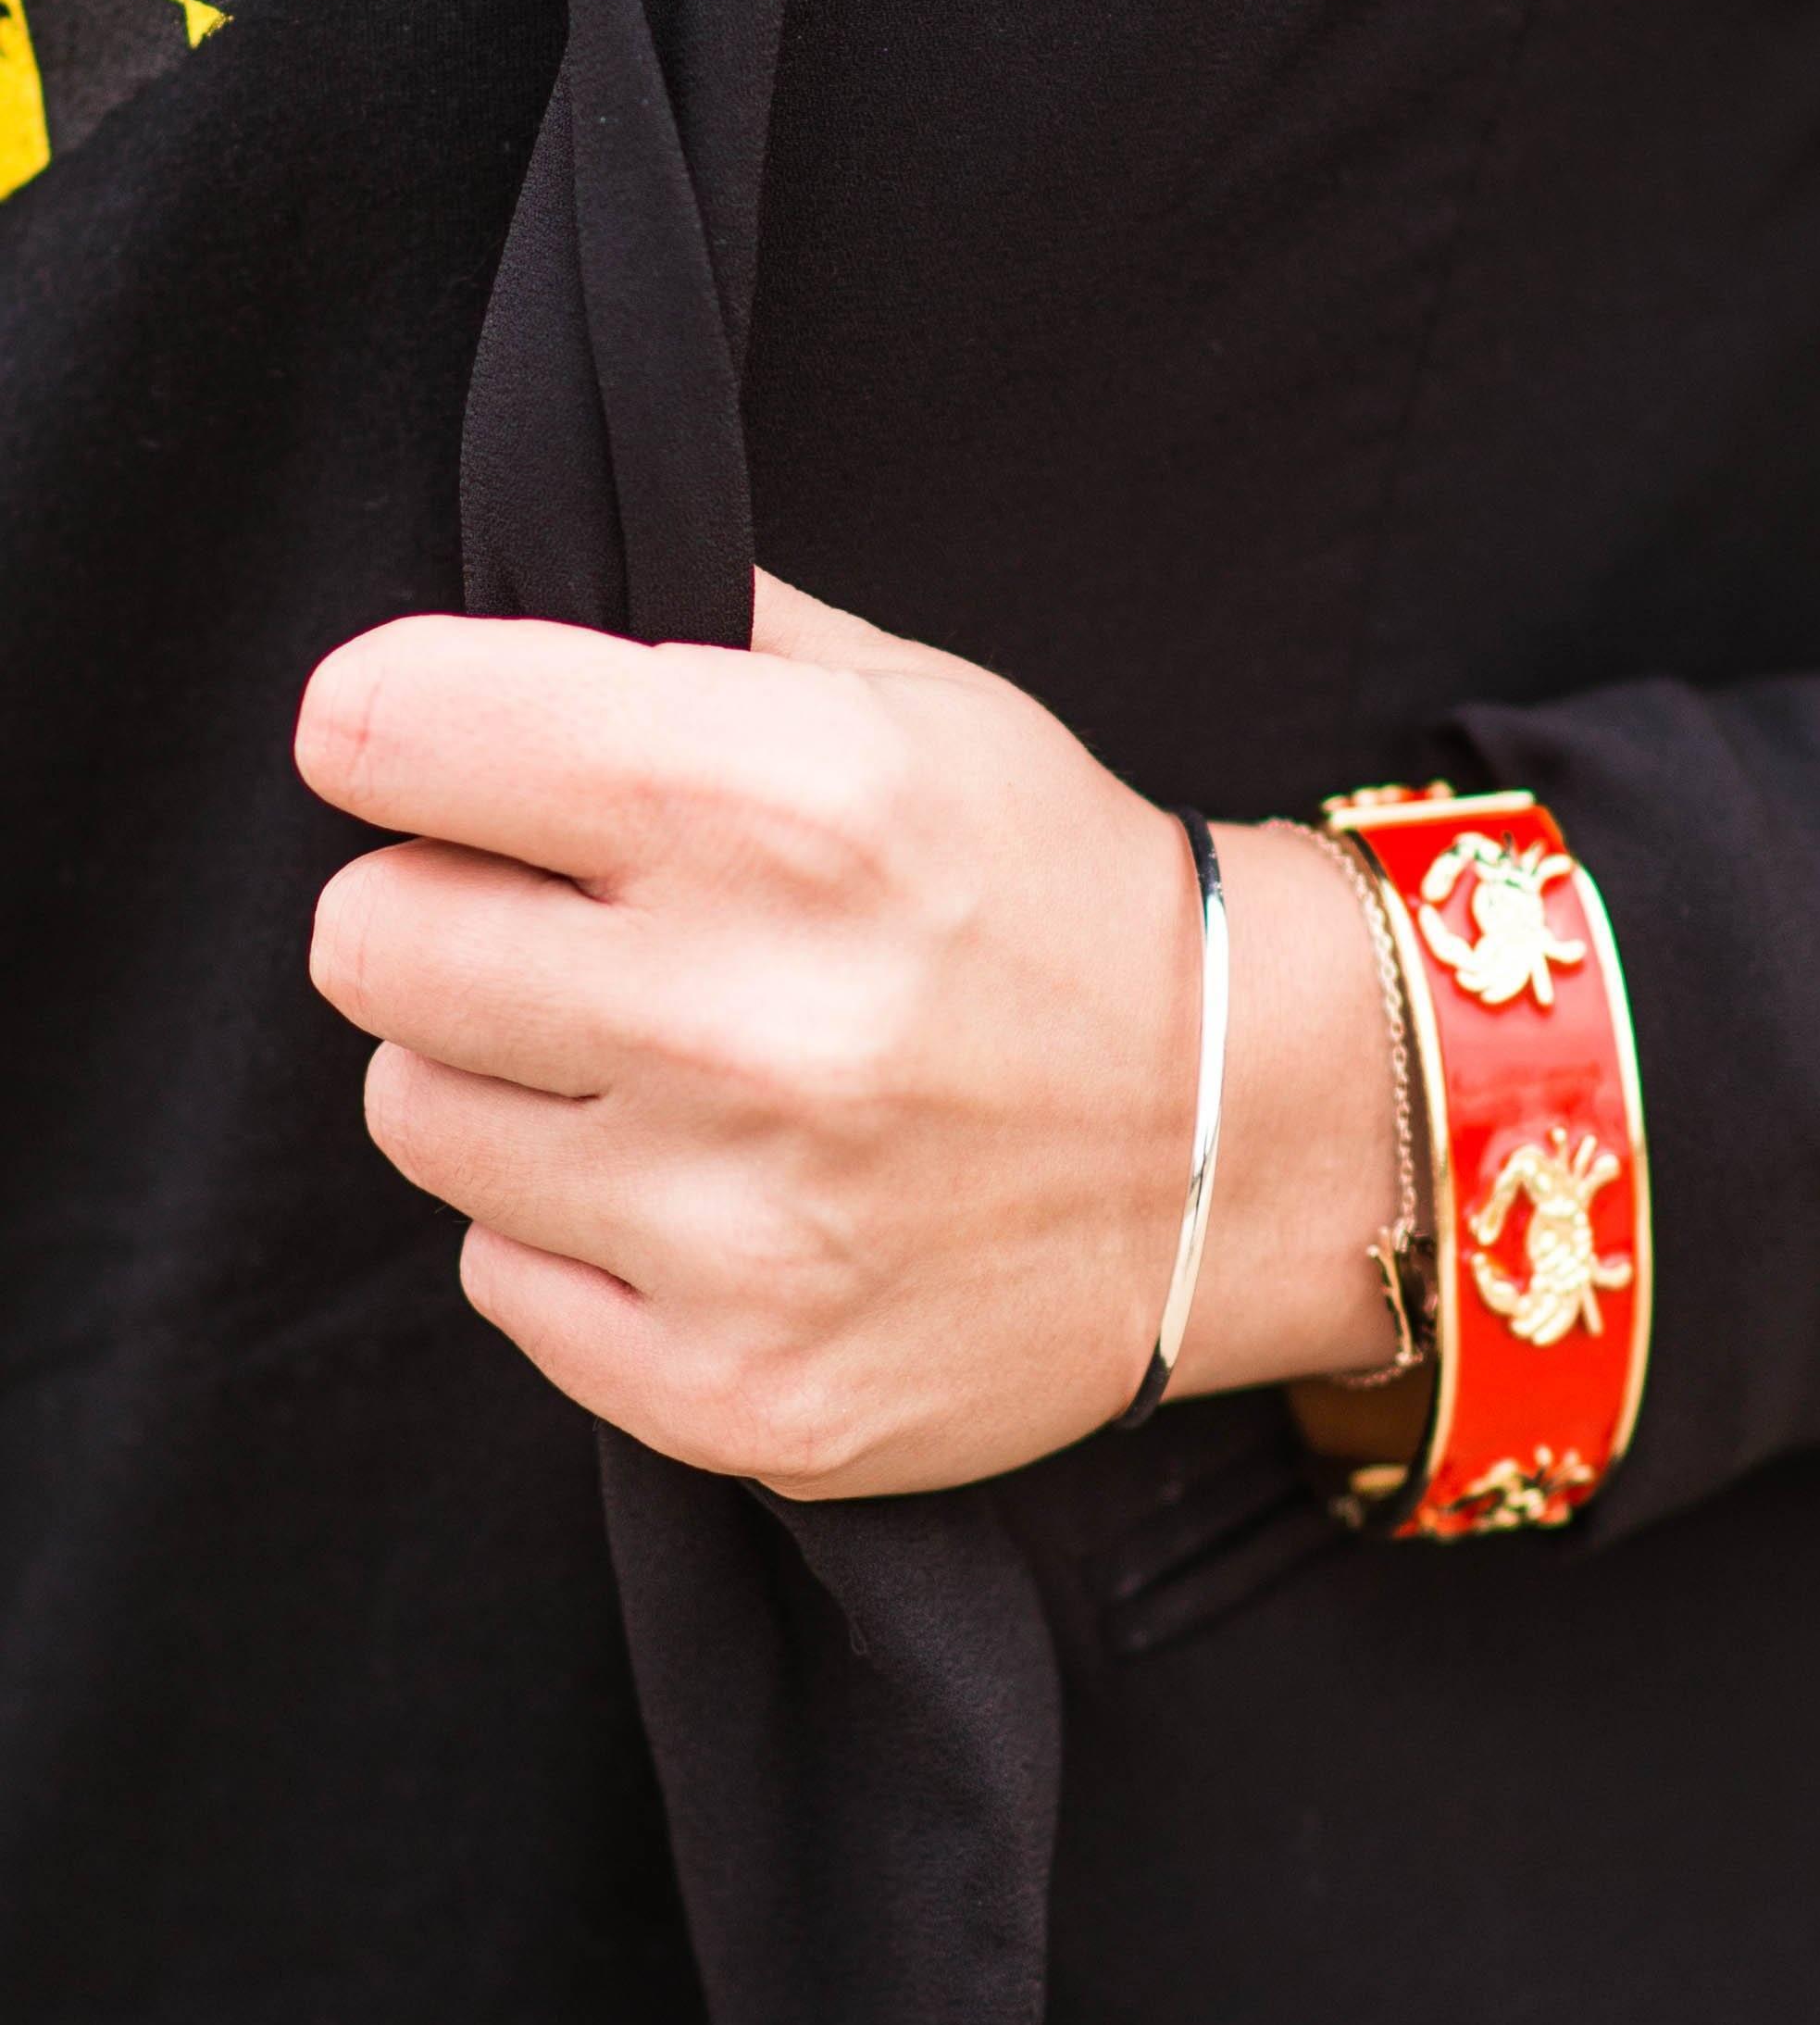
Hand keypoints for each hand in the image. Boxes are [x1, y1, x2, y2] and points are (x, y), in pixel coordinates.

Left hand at [297, 573, 1399, 1495]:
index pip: (380, 729)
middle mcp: (751, 1022)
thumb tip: (465, 655)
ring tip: (680, 1079)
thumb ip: (686, 633)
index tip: (465, 770)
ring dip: (514, 1085)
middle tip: (591, 940)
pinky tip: (721, 1201)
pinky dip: (584, 1238)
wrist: (1248, 1148)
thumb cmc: (1056, 905)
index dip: (411, 737)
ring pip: (416, 1115)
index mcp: (786, 801)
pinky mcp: (737, 1391)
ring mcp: (742, 1232)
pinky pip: (501, 1279)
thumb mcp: (917, 704)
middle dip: (456, 917)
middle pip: (366, 938)